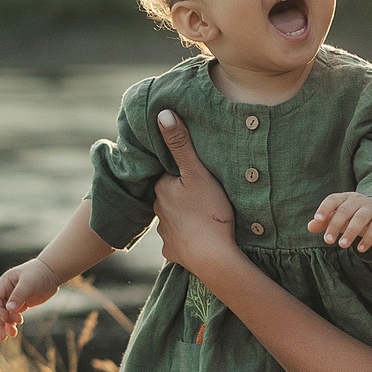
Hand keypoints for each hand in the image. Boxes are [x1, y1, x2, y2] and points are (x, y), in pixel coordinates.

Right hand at [0, 257, 61, 339]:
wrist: (52, 272)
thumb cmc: (39, 273)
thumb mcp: (28, 283)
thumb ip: (18, 296)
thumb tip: (8, 309)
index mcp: (4, 283)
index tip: (6, 317)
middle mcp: (6, 291)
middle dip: (0, 323)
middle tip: (2, 337)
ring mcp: (13, 298)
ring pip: (5, 314)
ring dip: (6, 325)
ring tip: (12, 335)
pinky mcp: (21, 304)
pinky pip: (13, 315)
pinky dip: (13, 323)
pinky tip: (16, 327)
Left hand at [151, 109, 243, 276]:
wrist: (214, 257)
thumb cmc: (209, 212)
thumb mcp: (198, 173)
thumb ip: (180, 144)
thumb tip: (162, 113)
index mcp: (162, 189)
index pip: (168, 175)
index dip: (181, 173)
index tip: (196, 175)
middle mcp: (157, 211)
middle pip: (170, 197)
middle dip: (181, 195)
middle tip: (203, 194)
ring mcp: (164, 234)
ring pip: (173, 219)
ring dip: (184, 217)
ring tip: (202, 216)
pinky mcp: (172, 252)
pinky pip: (178, 242)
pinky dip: (187, 239)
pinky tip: (199, 238)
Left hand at [309, 192, 371, 251]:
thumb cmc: (355, 215)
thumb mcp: (340, 217)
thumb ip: (325, 222)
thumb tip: (310, 226)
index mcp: (345, 198)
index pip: (333, 200)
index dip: (325, 208)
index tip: (317, 219)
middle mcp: (358, 201)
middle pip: (345, 210)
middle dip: (335, 225)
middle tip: (327, 240)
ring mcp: (371, 209)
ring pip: (360, 218)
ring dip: (351, 232)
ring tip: (342, 245)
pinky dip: (368, 239)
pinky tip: (360, 249)